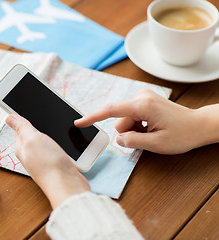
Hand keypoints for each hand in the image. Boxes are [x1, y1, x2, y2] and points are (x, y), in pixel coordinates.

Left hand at [6, 114, 89, 208]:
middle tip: (44, 114)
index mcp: (22, 147)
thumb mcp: (32, 139)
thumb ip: (22, 127)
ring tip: (55, 124)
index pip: (19, 128)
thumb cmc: (49, 164)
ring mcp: (44, 160)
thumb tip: (9, 117)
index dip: (23, 117)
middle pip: (32, 134)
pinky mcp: (56, 164)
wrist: (67, 185)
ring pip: (45, 141)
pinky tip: (64, 140)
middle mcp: (31, 154)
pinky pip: (55, 149)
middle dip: (38, 124)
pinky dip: (59, 142)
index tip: (27, 106)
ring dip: (50, 133)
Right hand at [75, 89, 211, 153]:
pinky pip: (131, 115)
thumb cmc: (182, 134)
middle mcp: (141, 97)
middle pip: (119, 119)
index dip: (93, 117)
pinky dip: (137, 124)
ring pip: (125, 119)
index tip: (79, 122)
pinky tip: (151, 126)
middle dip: (128, 132)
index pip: (111, 110)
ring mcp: (143, 97)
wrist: (198, 125)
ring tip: (151, 131)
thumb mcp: (157, 144)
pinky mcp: (144, 100)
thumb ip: (133, 141)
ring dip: (133, 129)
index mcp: (143, 105)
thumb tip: (118, 139)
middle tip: (146, 136)